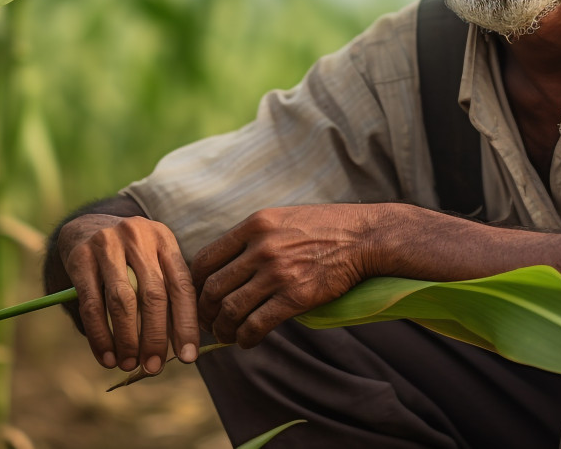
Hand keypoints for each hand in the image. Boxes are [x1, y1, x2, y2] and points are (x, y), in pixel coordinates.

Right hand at [59, 213, 198, 372]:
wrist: (85, 227)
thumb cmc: (128, 256)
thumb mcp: (152, 260)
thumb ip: (167, 293)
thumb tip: (180, 347)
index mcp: (164, 239)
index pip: (181, 286)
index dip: (187, 324)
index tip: (188, 358)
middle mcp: (138, 237)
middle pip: (153, 294)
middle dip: (155, 337)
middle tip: (154, 368)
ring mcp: (108, 244)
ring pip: (122, 301)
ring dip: (127, 340)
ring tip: (129, 364)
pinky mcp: (81, 257)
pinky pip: (92, 304)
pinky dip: (100, 336)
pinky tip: (106, 357)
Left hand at [192, 204, 381, 347]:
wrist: (366, 237)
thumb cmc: (326, 227)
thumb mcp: (283, 218)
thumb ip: (255, 236)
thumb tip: (228, 263)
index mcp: (255, 225)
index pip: (205, 258)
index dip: (195, 284)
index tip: (197, 297)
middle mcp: (261, 247)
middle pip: (212, 287)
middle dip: (204, 312)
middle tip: (207, 323)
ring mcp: (277, 272)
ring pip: (230, 310)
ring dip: (222, 330)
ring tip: (226, 336)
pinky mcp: (295, 296)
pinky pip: (257, 324)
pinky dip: (246, 338)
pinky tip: (247, 341)